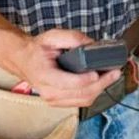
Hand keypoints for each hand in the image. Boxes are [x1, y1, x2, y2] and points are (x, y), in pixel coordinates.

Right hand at [5, 29, 121, 107]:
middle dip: (101, 84)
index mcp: (44, 75)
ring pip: (83, 100)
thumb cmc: (37, 49)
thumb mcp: (52, 36)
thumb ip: (72, 38)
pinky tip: (101, 82)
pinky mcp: (59, 102)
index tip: (99, 71)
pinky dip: (93, 93)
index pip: (69, 83)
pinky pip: (80, 102)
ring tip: (111, 76)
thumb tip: (92, 44)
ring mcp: (54, 100)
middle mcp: (49, 92)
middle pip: (81, 94)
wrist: (23, 60)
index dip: (87, 79)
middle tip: (115, 72)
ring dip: (100, 89)